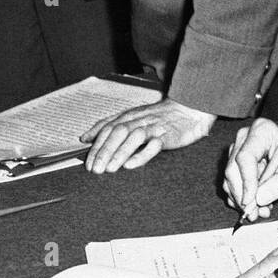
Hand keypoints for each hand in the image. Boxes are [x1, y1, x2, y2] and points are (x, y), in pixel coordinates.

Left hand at [82, 98, 215, 171]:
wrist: (191, 108)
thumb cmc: (160, 115)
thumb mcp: (133, 116)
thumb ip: (110, 125)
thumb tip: (85, 137)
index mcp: (130, 115)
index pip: (108, 128)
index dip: (97, 145)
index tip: (87, 163)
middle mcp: (140, 120)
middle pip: (118, 132)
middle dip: (104, 151)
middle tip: (95, 170)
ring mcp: (155, 127)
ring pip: (134, 137)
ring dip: (119, 153)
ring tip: (109, 169)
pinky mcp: (169, 135)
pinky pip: (154, 145)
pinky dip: (142, 154)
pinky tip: (131, 165)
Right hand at [222, 116, 277, 220]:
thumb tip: (260, 198)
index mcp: (262, 131)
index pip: (245, 157)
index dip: (246, 181)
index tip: (252, 202)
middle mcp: (245, 138)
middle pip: (233, 170)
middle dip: (242, 196)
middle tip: (256, 214)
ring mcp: (237, 150)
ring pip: (230, 180)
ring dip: (243, 201)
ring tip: (263, 210)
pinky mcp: (234, 164)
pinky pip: (231, 185)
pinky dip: (243, 199)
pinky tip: (259, 204)